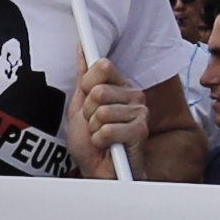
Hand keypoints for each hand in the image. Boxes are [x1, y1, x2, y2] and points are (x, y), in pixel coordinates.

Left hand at [70, 59, 144, 176]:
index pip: (102, 65)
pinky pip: (107, 129)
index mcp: (120, 86)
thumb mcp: (79, 106)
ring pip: (101, 111)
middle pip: (99, 90)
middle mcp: (134, 95)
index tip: (87, 99)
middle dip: (88, 112)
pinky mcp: (140, 131)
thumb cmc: (90, 143)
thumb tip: (81, 47)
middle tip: (94, 124)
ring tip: (101, 137)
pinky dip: (100, 140)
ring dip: (94, 129)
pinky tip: (108, 146)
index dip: (87, 84)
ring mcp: (140, 112)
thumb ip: (83, 77)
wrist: (97, 172)